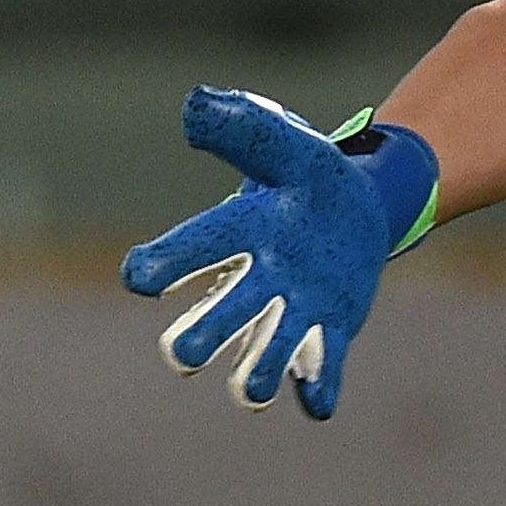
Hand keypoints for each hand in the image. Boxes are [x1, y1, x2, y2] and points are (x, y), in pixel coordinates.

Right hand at [121, 88, 438, 418]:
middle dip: (196, 339)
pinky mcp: (331, 334)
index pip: (186, 252)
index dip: (161, 265)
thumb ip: (243, 126)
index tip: (142, 276)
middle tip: (184, 353)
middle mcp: (256, 282)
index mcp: (236, 234)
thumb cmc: (310, 177)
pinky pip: (320, 374)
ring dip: (253, 373)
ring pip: (263, 358)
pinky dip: (315, 391)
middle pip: (216, 321)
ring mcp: (293, 312)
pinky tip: (317, 400)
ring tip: (248, 387)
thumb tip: (195, 105)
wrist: (364, 208)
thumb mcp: (286, 142)